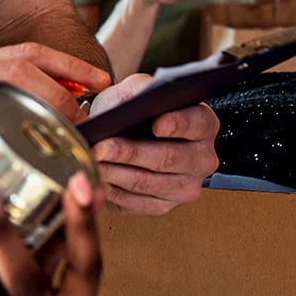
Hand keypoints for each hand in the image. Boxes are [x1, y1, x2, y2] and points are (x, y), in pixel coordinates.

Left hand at [86, 75, 219, 216]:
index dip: (176, 124)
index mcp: (203, 124)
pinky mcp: (163, 206)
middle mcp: (201, 159)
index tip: (156, 125)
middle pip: (168, 158)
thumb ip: (140, 89)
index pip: (195, 124)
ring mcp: (185, 186)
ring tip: (93, 162)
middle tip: (102, 146)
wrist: (126, 135)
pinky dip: (113, 192)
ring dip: (116, 173)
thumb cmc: (134, 111)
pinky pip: (137, 204)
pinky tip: (97, 178)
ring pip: (148, 183)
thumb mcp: (136, 90)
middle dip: (131, 152)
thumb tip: (137, 98)